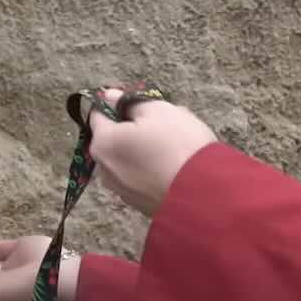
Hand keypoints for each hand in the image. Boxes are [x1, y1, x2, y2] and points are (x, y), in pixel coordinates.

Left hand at [88, 88, 217, 215]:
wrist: (203, 193)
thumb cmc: (178, 145)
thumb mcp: (159, 111)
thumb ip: (130, 103)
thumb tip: (109, 96)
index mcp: (102, 143)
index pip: (98, 114)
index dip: (115, 104)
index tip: (137, 103)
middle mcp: (103, 169)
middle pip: (112, 139)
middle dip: (132, 129)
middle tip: (163, 125)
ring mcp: (118, 189)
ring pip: (126, 158)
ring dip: (141, 149)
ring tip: (173, 146)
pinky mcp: (136, 203)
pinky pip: (138, 177)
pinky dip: (149, 169)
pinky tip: (173, 166)